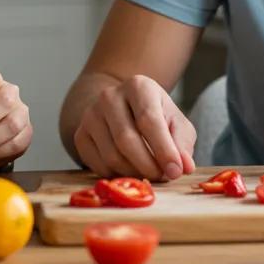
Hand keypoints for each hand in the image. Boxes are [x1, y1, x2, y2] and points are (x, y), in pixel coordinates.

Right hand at [73, 74, 195, 180]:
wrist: (121, 109)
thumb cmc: (154, 116)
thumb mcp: (175, 123)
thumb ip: (182, 143)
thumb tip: (183, 166)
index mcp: (138, 86)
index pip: (148, 120)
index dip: (163, 149)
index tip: (175, 171)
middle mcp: (110, 96)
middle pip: (126, 139)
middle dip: (148, 165)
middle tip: (162, 176)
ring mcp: (91, 115)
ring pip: (112, 156)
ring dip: (134, 172)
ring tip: (148, 172)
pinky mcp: (80, 135)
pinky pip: (98, 166)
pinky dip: (117, 175)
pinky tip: (129, 170)